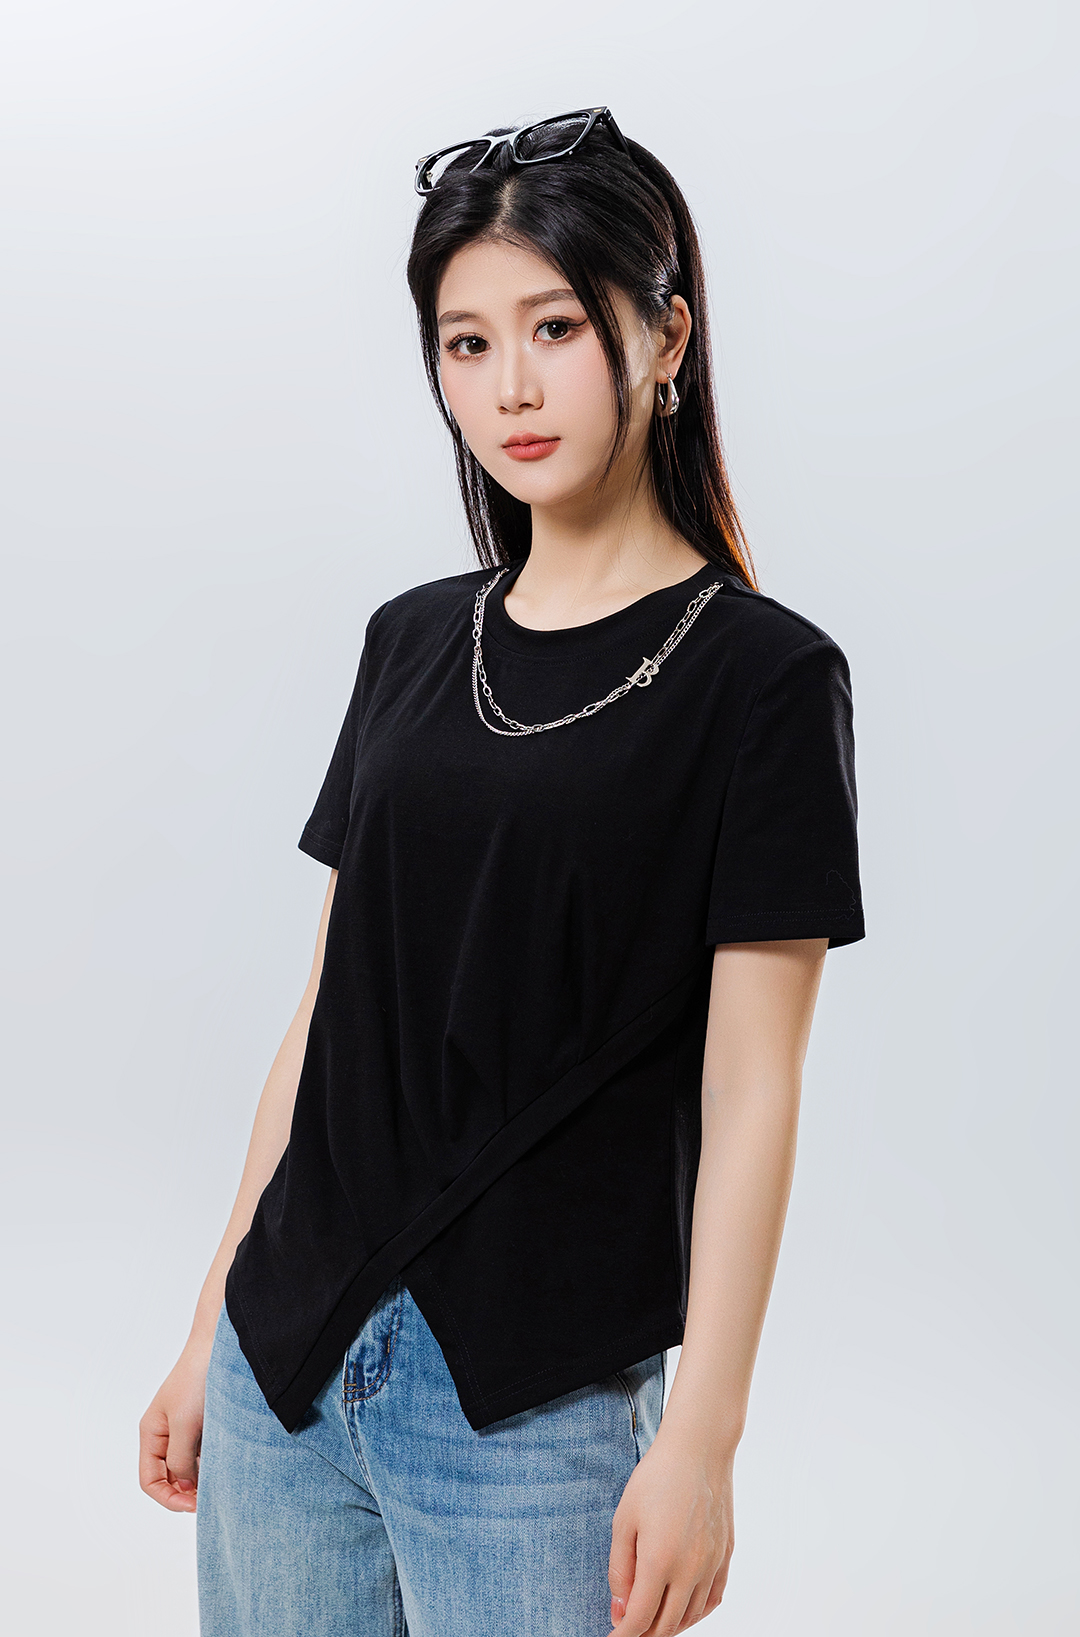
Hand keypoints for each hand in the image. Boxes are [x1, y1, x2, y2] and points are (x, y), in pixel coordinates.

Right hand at [138, 1340, 212, 1512]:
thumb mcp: (185, 1425)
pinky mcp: (203, 1422)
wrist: (220, 1345)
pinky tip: (225, 1464)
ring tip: (220, 1482)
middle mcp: (164, 1434)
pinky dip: (210, 1463)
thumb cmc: (197, 1379)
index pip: (149, 1480)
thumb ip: (180, 1459)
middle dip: (185, 1492)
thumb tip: (184, 1486)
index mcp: (151, 1433)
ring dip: (199, 1479)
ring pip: (187, 1466)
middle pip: (168, 1477)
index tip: (192, 1505)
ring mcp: (184, 1428)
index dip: (168, 1498)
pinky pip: (202, 1452)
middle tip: (210, 1499)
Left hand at [607, 1424, 733, 1635]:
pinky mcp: (726, 1556)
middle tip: (628, 1627)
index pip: (639, 1620)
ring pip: (691, 1617)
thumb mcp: (624, 1520)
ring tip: (651, 1617)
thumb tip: (619, 1608)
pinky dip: (696, 1613)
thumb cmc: (656, 1478)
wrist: (699, 1449)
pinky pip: (712, 1600)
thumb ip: (619, 1569)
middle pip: (666, 1626)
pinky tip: (682, 1607)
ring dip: (669, 1625)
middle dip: (644, 1634)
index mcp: (659, 1561)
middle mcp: (690, 1570)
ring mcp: (712, 1565)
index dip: (623, 1636)